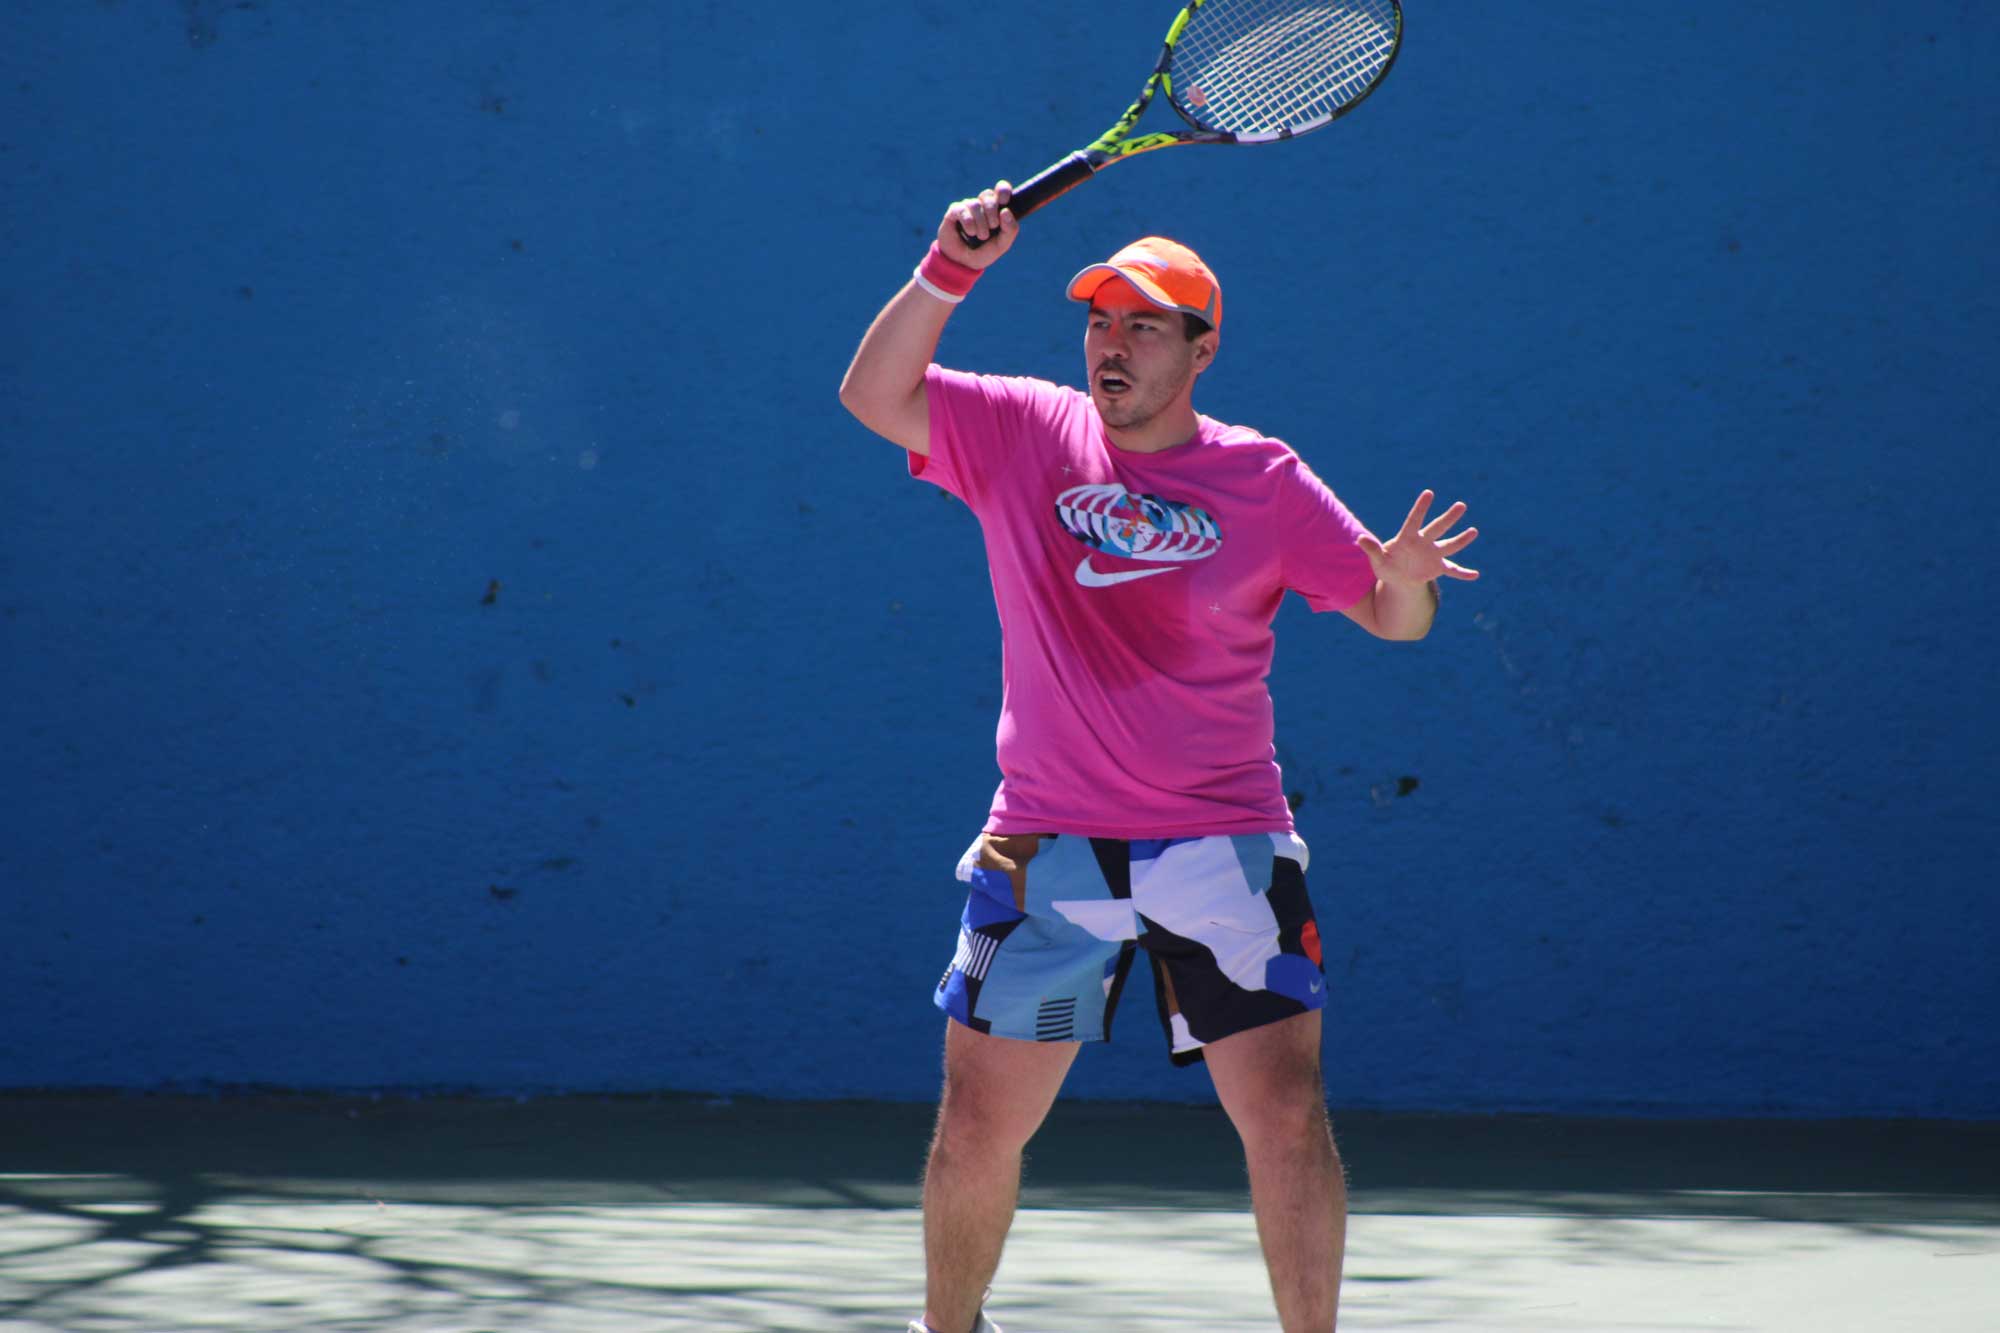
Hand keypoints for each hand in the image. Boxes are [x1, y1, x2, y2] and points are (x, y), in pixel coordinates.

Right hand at [937, 182, 1016, 267]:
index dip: (1003, 190)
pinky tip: (969, 232)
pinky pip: (962, 210)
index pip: (1001, 189)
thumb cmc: (984, 251)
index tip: (1004, 201)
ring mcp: (967, 207)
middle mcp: (981, 205)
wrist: (964, 263)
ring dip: (980, 222)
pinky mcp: (954, 212)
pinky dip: (969, 222)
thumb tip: (1005, 211)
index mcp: (996, 208)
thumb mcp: (1002, 244)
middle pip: (988, 195)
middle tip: (992, 227)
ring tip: (980, 236)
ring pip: (975, 204)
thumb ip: (1010, 229)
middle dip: (992, 211)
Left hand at [1358, 490, 1479, 585]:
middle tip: (1461, 505)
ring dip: (1461, 540)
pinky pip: (1453, 570)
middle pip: (1437, 528)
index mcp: (1407, 538)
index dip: (1421, 508)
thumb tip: (1359, 539)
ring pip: (1449, 545)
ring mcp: (1433, 554)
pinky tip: (1475, 575)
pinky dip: (1463, 573)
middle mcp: (1424, 542)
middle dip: (1449, 518)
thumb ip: (1372, 550)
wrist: (1398, 579)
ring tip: (1473, 531)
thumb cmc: (1386, 565)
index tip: (1429, 493)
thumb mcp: (1377, 560)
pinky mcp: (1438, 567)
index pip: (1414, 520)